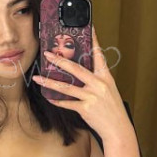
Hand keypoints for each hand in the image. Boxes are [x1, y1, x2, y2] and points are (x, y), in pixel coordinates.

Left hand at [32, 25, 130, 143]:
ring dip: (50, 82)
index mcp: (106, 77)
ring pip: (66, 87)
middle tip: (47, 54)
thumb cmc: (113, 109)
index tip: (89, 27)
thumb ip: (96, 80)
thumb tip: (79, 72)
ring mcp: (92, 96)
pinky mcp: (85, 108)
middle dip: (59, 61)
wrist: (118, 129)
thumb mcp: (108, 90)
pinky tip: (48, 96)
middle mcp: (98, 84)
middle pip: (76, 69)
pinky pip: (67, 103)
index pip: (98, 54)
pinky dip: (56, 100)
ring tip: (38, 78)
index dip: (94, 40)